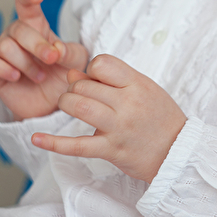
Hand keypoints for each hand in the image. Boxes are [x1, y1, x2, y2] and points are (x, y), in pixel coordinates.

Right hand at [0, 0, 88, 120]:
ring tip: (39, 76)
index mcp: (36, 25)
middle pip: (19, 29)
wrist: (52, 103)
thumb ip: (70, 52)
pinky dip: (2, 69)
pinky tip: (16, 77)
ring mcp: (0, 50)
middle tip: (51, 59)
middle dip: (38, 45)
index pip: (26, 4)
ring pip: (5, 47)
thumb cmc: (63, 74)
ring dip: (26, 64)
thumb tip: (56, 48)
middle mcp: (15, 34)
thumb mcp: (76, 61)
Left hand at [31, 55, 186, 182]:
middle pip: (85, 85)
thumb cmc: (160, 117)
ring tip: (69, 107)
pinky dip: (54, 142)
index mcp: (138, 84)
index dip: (92, 69)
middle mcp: (128, 103)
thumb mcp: (144, 89)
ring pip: (79, 106)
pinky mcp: (111, 150)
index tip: (96, 80)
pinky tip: (37, 138)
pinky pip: (77, 145)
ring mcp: (118, 127)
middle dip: (74, 88)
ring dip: (66, 104)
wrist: (178, 152)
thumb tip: (73, 73)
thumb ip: (112, 79)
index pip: (102, 63)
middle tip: (79, 96)